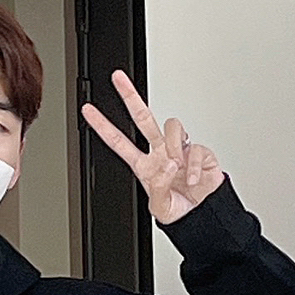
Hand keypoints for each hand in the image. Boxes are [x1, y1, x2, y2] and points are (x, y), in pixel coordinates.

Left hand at [80, 70, 225, 223]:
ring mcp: (179, 149)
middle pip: (142, 118)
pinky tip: (193, 179)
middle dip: (130, 96)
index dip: (103, 126)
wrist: (205, 217)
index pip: (119, 142)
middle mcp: (160, 152)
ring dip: (174, 145)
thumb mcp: (160, 208)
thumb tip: (168, 163)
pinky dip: (194, 166)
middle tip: (118, 78)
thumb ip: (158, 186)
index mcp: (144, 166)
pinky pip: (195, 148)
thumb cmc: (181, 212)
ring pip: (171, 126)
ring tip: (178, 166)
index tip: (88, 111)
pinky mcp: (199, 151)